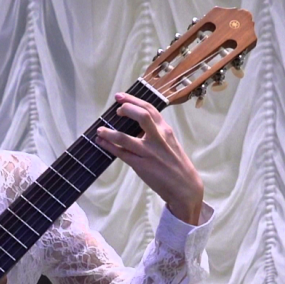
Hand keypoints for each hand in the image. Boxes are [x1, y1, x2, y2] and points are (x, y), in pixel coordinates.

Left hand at [96, 94, 204, 224]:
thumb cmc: (176, 164)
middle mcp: (158, 138)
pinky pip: (122, 154)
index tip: (121, 97)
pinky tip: (101, 143)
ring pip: (124, 138)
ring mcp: (149, 152)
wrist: (185, 186)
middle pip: (141, 116)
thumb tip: (137, 128)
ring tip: (100, 130)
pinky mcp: (141, 165)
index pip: (149, 109)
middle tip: (116, 110)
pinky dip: (109, 147)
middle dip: (126, 108)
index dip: (133, 100)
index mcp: (165, 130)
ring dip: (109, 132)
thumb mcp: (170, 143)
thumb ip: (155, 133)